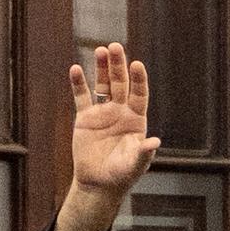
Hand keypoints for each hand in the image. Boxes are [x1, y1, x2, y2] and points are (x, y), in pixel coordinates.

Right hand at [54, 43, 159, 230]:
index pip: (139, 94)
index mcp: (136, 119)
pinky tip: (74, 69)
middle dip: (118, 65)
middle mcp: (121, 111)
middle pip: (120, 83)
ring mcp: (102, 112)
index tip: (137, 64)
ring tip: (100, 50)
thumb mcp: (134, 164)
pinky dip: (78, 83)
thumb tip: (155, 142)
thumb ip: (143, 153)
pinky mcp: (85, 117)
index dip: (138, 79)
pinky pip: (81, 97)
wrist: (98, 184)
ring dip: (101, 68)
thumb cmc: (121, 175)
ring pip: (102, 85)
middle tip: (115, 47)